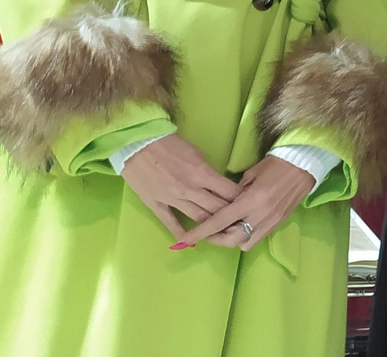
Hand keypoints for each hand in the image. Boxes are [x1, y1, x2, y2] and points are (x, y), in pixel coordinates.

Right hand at [121, 134, 242, 237]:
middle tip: (239, 223)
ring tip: (222, 234)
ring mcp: (173, 199)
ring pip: (198, 218)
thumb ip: (207, 171)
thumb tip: (217, 184)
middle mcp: (191, 189)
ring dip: (211, 227)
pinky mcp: (156, 204)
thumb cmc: (169, 144)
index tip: (249, 205)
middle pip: (217, 209)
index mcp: (203, 173)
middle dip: (231, 217)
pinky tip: (190, 243)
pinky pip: (171, 222)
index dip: (241, 200)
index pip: (229, 192)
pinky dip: (182, 234)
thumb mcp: (196, 153)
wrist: (137, 144)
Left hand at [176, 156, 314, 250]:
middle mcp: (260, 215)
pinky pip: (258, 238)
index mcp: (251, 200)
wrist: (304, 165)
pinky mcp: (279, 223)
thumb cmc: (275, 164)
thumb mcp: (251, 174)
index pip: (220, 221)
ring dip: (233, 239)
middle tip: (208, 232)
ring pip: (245, 243)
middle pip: (231, 240)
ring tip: (228, 227)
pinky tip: (243, 224)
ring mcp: (271, 222)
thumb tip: (225, 203)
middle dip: (216, 239)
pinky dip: (247, 235)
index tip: (186, 239)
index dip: (201, 232)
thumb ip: (235, 192)